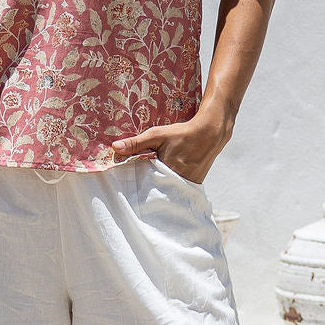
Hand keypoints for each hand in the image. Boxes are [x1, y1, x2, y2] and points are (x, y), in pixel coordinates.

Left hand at [111, 110, 232, 184]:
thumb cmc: (181, 133)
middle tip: (140, 186)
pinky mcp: (194, 184)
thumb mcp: (156, 135)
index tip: (130, 184)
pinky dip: (172, 186)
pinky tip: (167, 181)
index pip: (145, 184)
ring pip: (168, 190)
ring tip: (154, 184)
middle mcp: (177, 182)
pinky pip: (179, 189)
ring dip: (161, 187)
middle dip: (148, 187)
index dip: (137, 183)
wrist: (209, 134)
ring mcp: (187, 185)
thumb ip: (136, 143)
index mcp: (165, 171)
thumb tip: (115, 147)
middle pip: (157, 189)